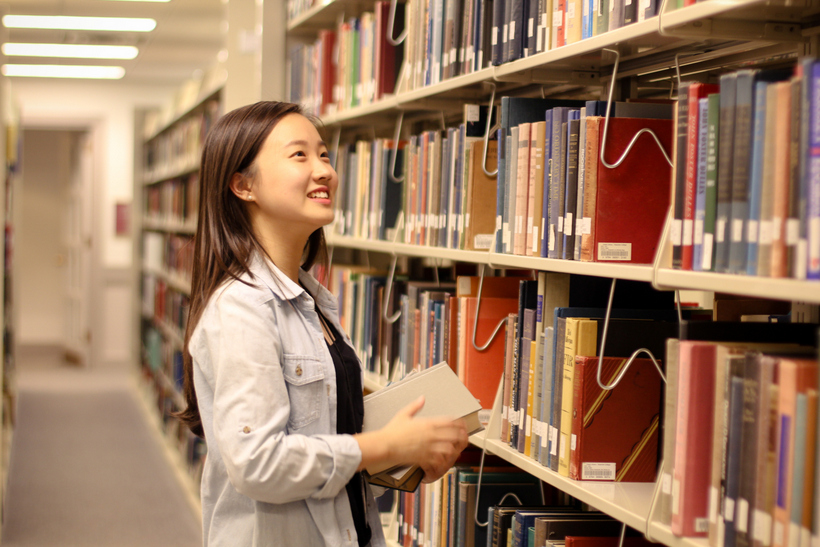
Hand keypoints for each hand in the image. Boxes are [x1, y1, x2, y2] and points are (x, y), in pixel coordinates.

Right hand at [355, 396, 469, 474]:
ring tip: (455, 451)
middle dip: (461, 437)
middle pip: (454, 435)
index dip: (459, 423)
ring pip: (449, 449)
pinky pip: (439, 461)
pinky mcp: (424, 458)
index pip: (450, 421)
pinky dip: (443, 462)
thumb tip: (422, 398)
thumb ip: (415, 406)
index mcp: (427, 423)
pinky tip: (443, 461)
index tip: (462, 425)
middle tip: (463, 438)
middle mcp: (430, 435)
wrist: (385, 445)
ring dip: (453, 450)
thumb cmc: (392, 431)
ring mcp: (428, 447)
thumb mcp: (404, 414)